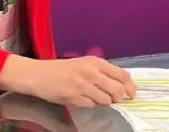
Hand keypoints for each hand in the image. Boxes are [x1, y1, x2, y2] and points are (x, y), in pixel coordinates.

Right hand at [0, 55, 136, 107]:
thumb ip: (102, 72)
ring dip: (101, 102)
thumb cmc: (61, 69)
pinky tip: (79, 98)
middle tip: (110, 98)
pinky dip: (88, 104)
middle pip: (117, 90)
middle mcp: (90, 71)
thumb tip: (122, 88)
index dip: (130, 87)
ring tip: (90, 96)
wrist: (37, 74)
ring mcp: (82, 85)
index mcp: (94, 62)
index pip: (122, 75)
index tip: (131, 95)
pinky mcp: (74, 96)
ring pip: (106, 100)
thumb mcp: (83, 64)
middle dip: (117, 98)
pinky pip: (91, 105)